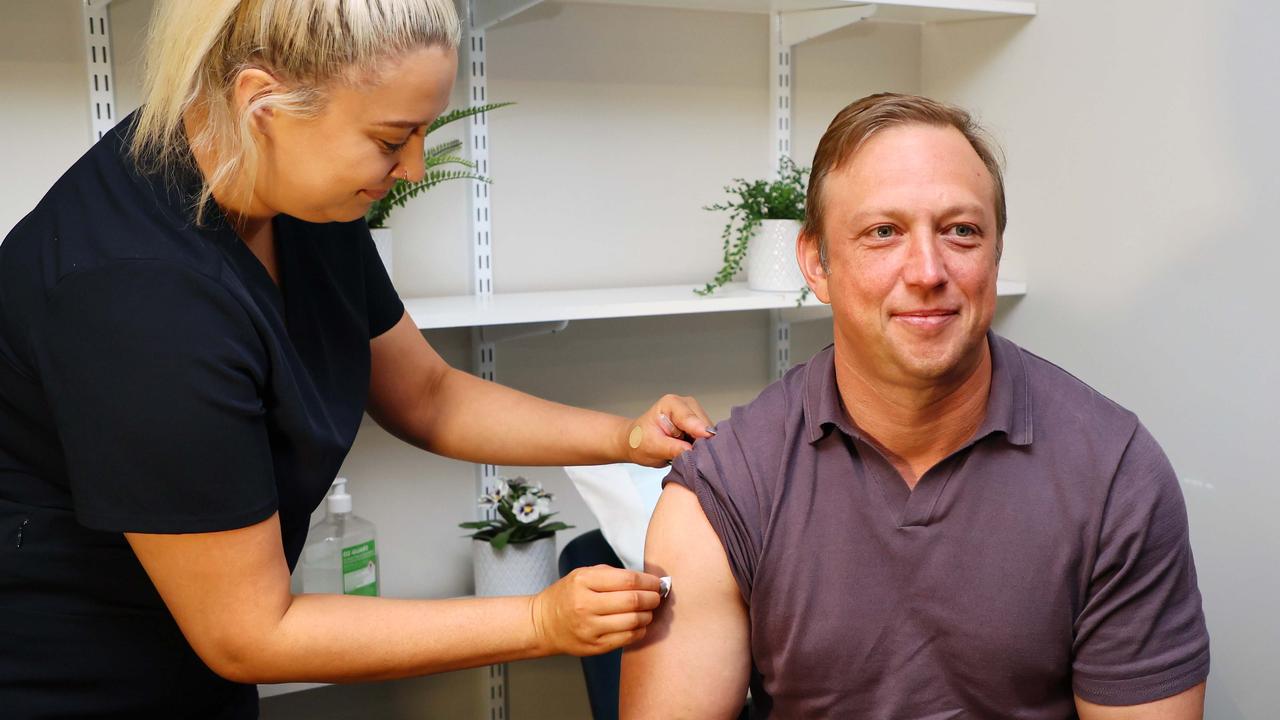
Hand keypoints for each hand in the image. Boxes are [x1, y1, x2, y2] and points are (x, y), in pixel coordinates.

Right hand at [530, 565, 663, 655]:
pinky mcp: (594, 646)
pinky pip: (627, 638)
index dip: (648, 581)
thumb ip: (611, 574)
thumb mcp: (582, 574)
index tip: (657, 582)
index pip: (627, 580)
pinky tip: (639, 624)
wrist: (542, 624)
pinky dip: (639, 630)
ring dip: (648, 615)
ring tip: (648, 611)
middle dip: (652, 598)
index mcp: (583, 582)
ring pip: (633, 621)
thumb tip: (644, 580)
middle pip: (632, 601)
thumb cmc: (566, 596)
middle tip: (657, 596)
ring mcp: (590, 628)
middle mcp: (585, 605)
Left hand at [621, 394, 715, 466]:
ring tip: (691, 457)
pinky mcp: (699, 425)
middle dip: (702, 443)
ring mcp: (694, 414)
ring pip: (710, 432)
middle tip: (694, 459)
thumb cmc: (639, 441)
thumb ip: (672, 448)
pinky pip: (708, 437)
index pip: (692, 420)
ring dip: (704, 447)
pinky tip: (694, 454)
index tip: (705, 447)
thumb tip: (692, 452)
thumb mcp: (653, 447)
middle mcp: (687, 405)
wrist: (635, 442)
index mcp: (672, 404)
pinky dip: (704, 448)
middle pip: (705, 425)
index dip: (700, 435)